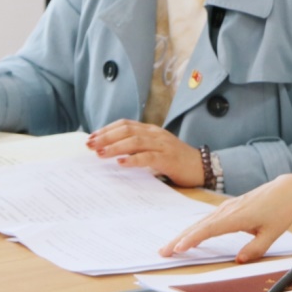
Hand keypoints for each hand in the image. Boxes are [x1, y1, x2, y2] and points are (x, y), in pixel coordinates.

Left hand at [87, 120, 204, 187]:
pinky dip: (132, 159)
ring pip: (134, 141)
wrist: (202, 167)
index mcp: (151, 130)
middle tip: (89, 144)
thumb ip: (139, 148)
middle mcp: (156, 134)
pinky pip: (147, 157)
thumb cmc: (176, 161)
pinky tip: (120, 163)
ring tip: (99, 153)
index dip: (107, 129)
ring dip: (114, 147)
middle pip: (127, 130)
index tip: (91, 137)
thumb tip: (113, 153)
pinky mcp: (168, 159)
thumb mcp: (156, 149)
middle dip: (106, 137)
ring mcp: (162, 145)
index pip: (125, 124)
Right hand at [160, 174, 291, 262]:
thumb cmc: (280, 210)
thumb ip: (255, 249)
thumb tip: (238, 260)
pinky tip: (186, 237)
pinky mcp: (227, 208)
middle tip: (163, 252)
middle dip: (179, 239)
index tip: (179, 248)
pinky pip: (206, 220)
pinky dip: (193, 229)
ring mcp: (226, 208)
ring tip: (168, 247)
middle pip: (198, 226)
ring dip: (183, 234)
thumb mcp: (273, 233)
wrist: (285, 190)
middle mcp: (227, 210)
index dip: (193, 239)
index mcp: (237, 216)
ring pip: (200, 223)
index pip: (210, 229)